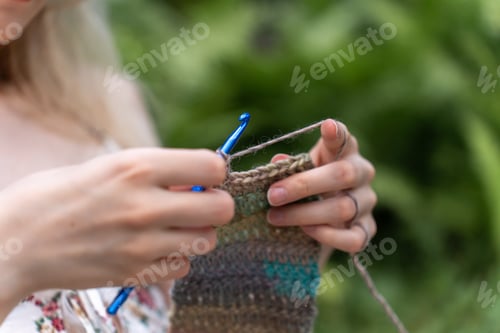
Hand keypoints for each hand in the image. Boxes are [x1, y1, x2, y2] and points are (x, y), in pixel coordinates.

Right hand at [0, 148, 233, 302]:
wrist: (14, 243)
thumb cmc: (57, 196)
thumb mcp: (107, 167)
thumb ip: (156, 173)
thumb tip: (198, 180)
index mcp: (136, 167)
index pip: (212, 167)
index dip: (214, 171)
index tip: (205, 176)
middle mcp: (145, 206)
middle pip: (222, 209)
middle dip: (216, 204)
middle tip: (199, 203)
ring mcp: (143, 245)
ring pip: (208, 241)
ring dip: (198, 233)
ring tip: (175, 227)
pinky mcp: (136, 274)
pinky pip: (183, 268)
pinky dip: (176, 259)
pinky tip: (154, 249)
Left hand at [266, 119, 376, 252]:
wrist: (319, 219)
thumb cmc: (306, 186)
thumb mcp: (296, 172)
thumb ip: (288, 167)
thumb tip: (277, 161)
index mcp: (344, 152)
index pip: (344, 139)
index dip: (337, 133)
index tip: (327, 126)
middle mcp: (362, 173)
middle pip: (343, 175)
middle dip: (303, 185)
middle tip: (273, 195)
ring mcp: (366, 202)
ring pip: (343, 208)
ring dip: (304, 214)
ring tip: (275, 217)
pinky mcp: (367, 230)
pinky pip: (354, 238)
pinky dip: (328, 236)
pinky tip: (306, 231)